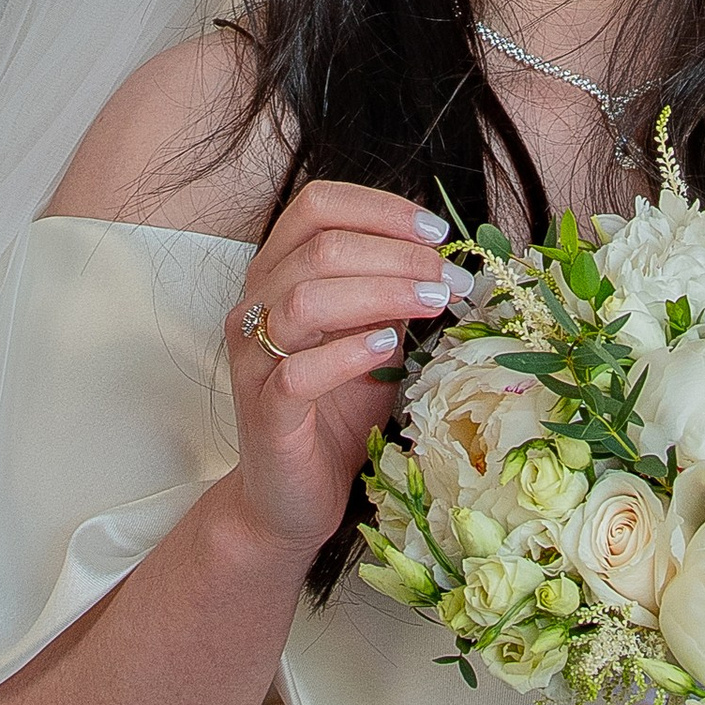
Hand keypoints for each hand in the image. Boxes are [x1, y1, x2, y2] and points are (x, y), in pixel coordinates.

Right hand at [225, 180, 449, 559]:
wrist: (291, 497)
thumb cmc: (334, 412)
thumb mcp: (372, 339)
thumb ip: (392, 296)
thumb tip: (447, 258)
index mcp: (276, 275)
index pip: (316, 207)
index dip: (379, 208)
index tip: (437, 232)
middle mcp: (254, 308)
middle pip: (320, 248)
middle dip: (396, 254)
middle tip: (451, 277)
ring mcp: (253, 361)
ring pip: (305, 300)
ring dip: (380, 293)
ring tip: (434, 303)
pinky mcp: (264, 414)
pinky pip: (297, 373)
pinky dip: (347, 353)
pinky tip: (387, 348)